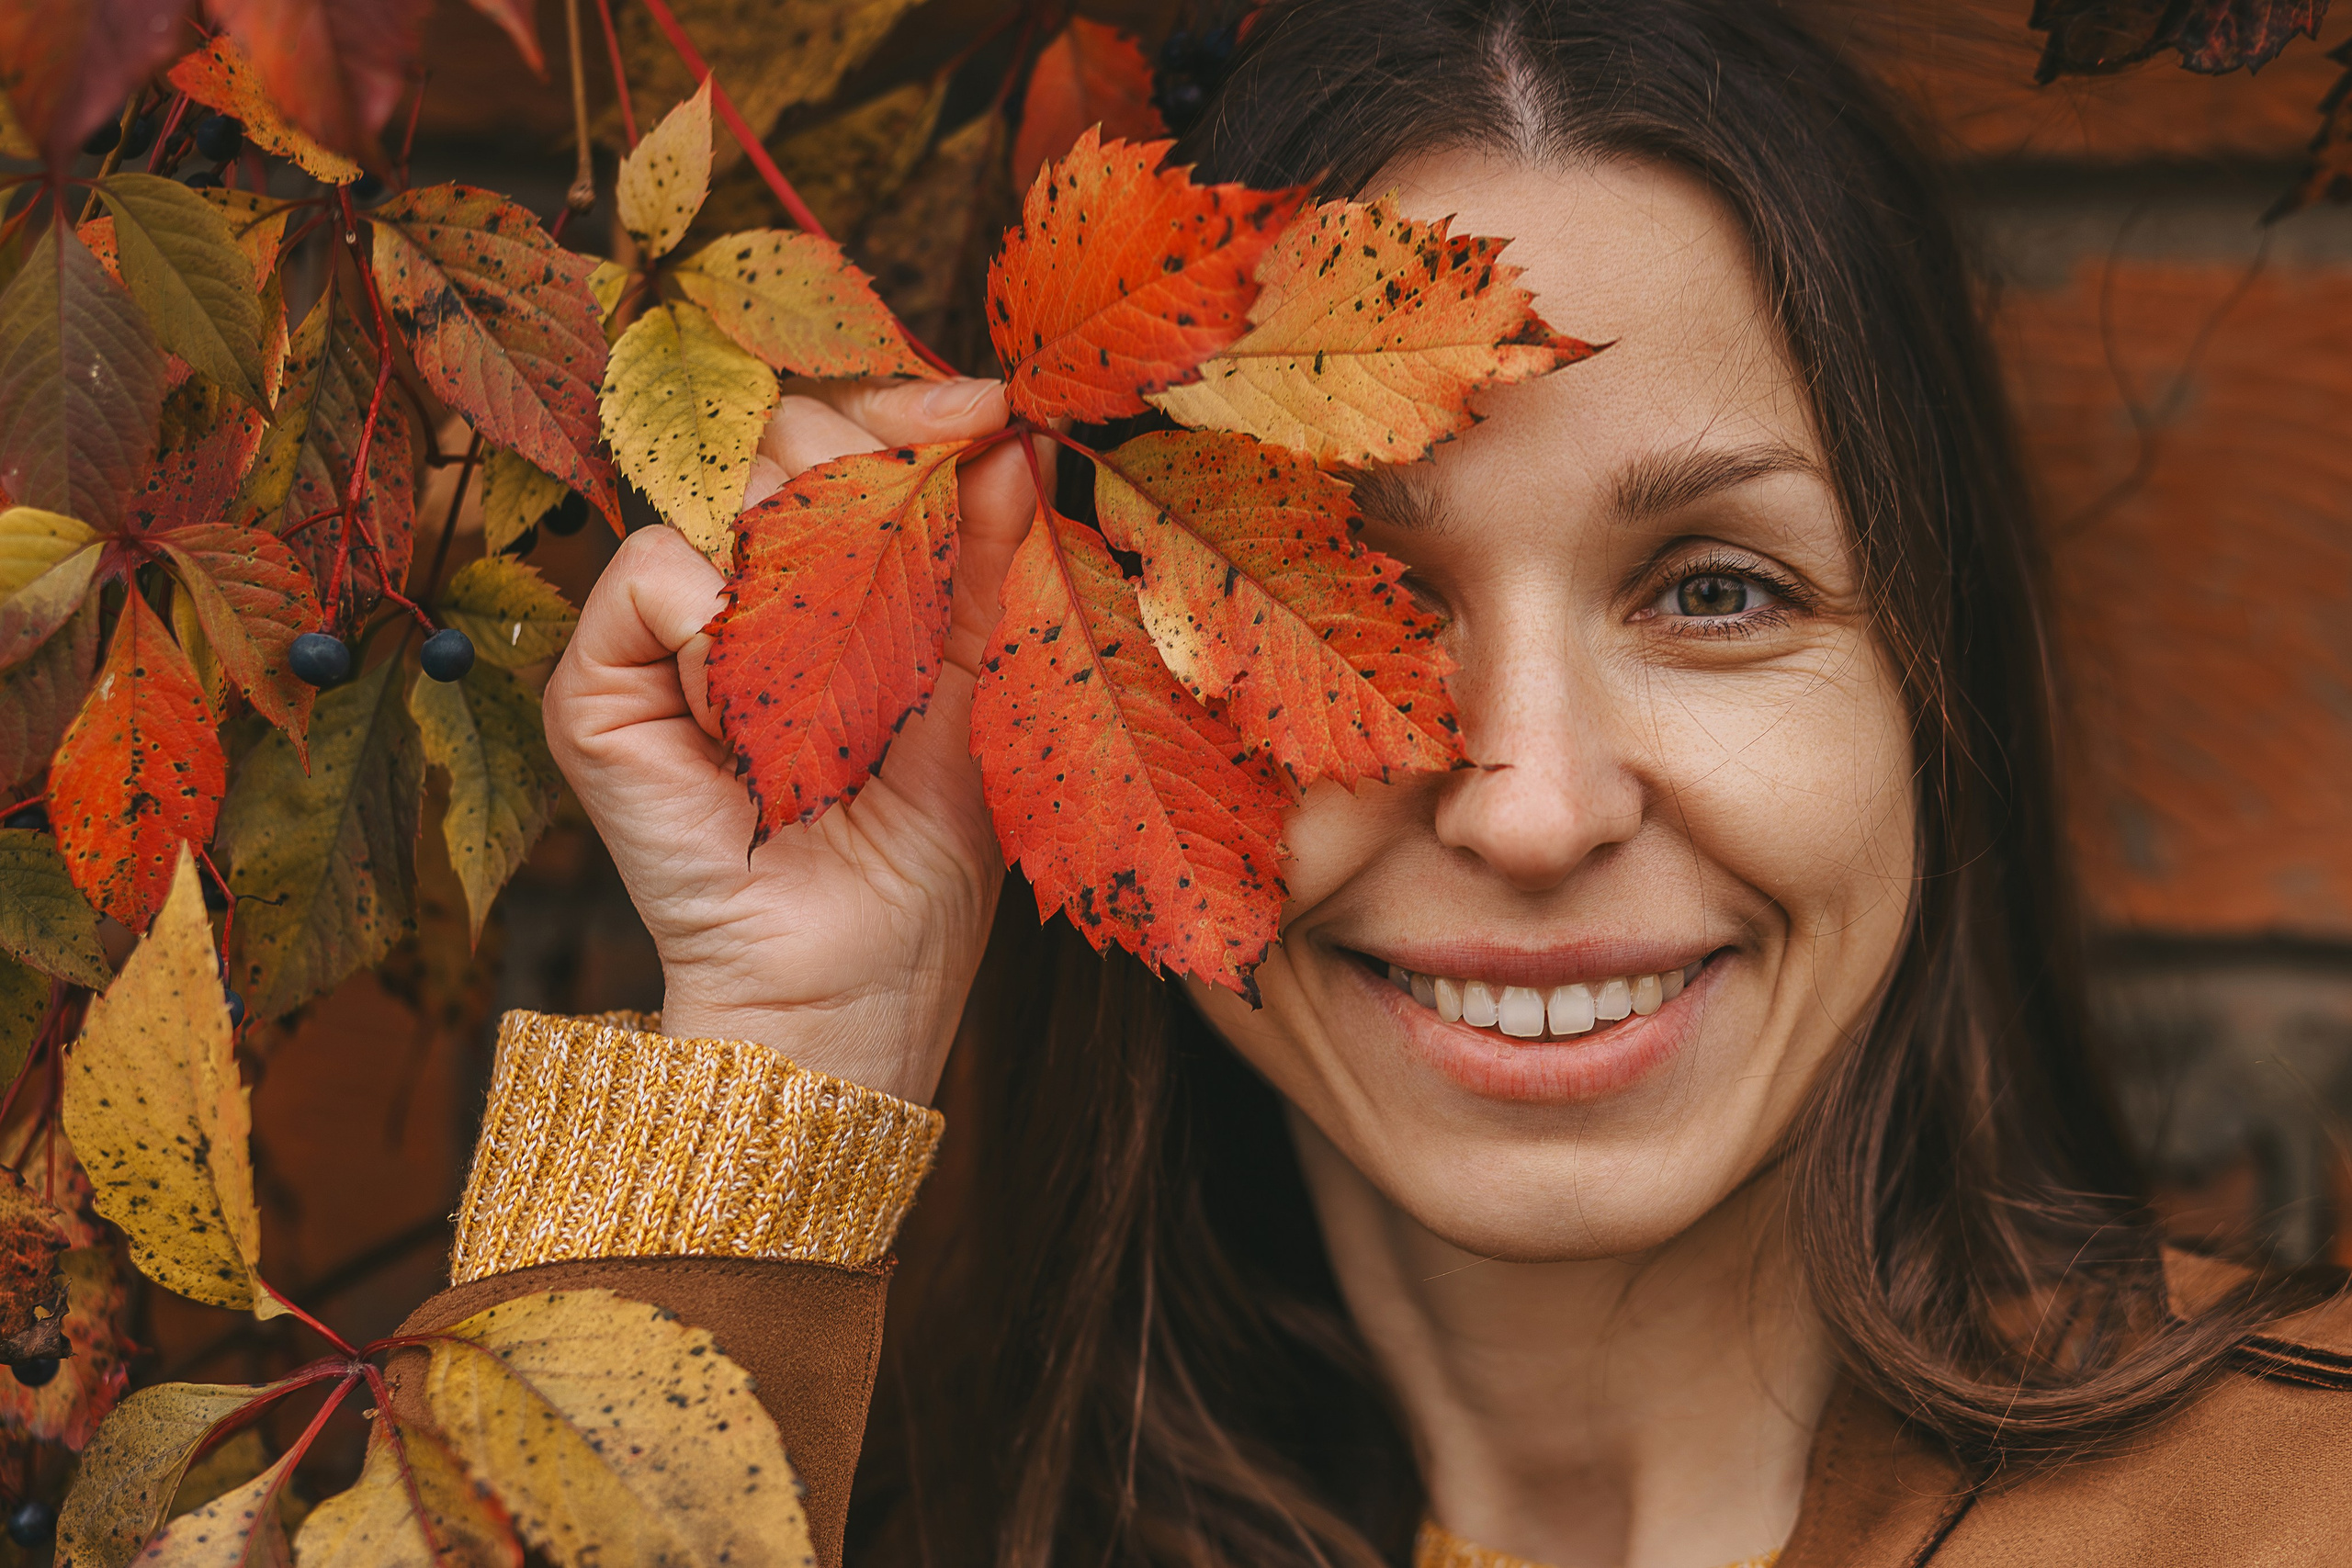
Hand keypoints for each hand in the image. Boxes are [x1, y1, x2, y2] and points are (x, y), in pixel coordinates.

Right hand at [542, 378, 1037, 1101]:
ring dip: (809, 579)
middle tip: (914, 576)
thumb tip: (1005, 423)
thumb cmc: (923, 843)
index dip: (903, 409)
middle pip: (778, 438)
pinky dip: (722, 639)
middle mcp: (729, 581)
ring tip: (841, 690)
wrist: (857, 971)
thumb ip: (986, 548)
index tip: (991, 409)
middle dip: (865, 482)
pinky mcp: (594, 681)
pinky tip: (752, 727)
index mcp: (818, 571)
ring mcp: (655, 628)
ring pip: (721, 493)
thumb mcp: (978, 673)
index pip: (839, 433)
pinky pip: (657, 573)